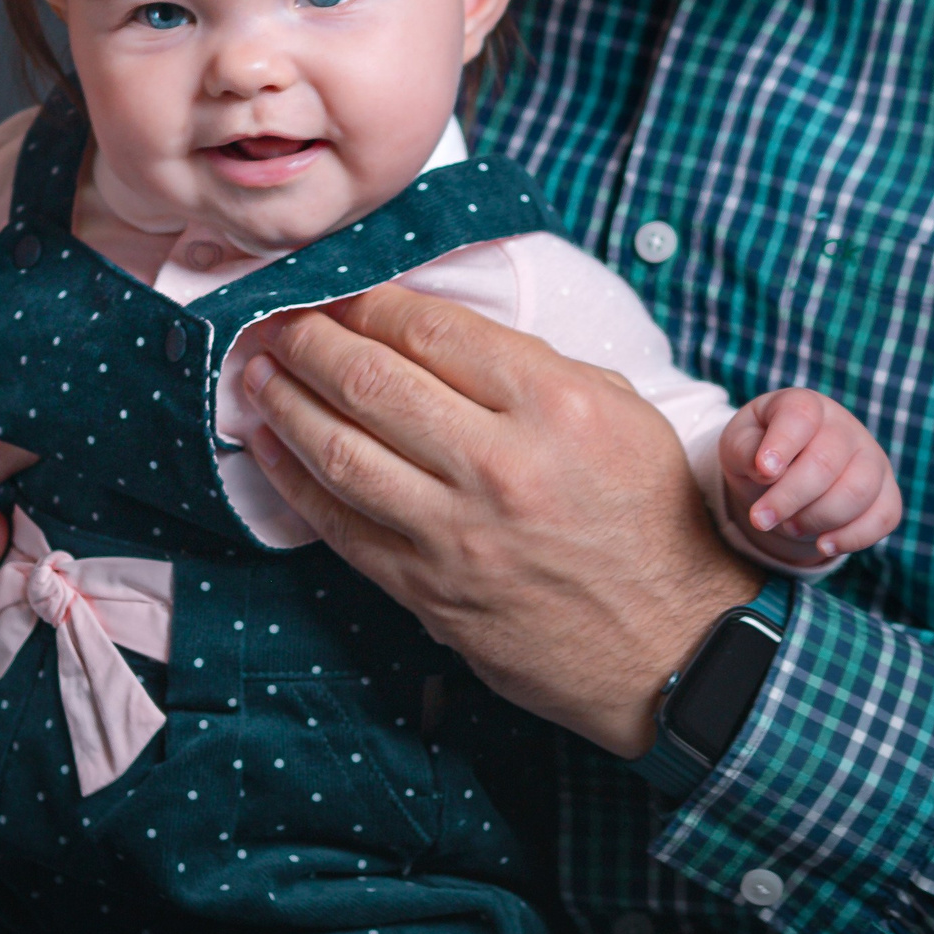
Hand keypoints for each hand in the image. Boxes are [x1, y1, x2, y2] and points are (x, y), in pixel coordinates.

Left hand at [237, 287, 756, 759]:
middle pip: (370, 382)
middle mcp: (500, 467)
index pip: (433, 330)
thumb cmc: (652, 519)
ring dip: (284, 401)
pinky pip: (339, 526)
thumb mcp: (621, 413)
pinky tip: (266, 445)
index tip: (338, 286)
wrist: (675, 647)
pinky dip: (291, 479)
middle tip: (277, 316)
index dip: (369, 300)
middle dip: (309, 339)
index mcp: (556, 407)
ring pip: (339, 451)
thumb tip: (431, 327)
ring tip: (257, 369)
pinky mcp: (428, 592)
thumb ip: (529, 367)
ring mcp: (457, 536)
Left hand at [718, 388, 904, 565]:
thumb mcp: (738, 444)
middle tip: (760, 519)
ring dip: (817, 519)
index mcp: (804, 406)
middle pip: (826, 463)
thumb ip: (744, 449)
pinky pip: (884, 517)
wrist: (784, 474)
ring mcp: (871, 458)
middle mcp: (844, 427)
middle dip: (788, 498)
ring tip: (789, 526)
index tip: (763, 472)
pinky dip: (853, 538)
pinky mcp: (886, 492)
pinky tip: (822, 544)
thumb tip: (764, 469)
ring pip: (858, 492)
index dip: (782, 444)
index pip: (800, 415)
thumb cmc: (758, 452)